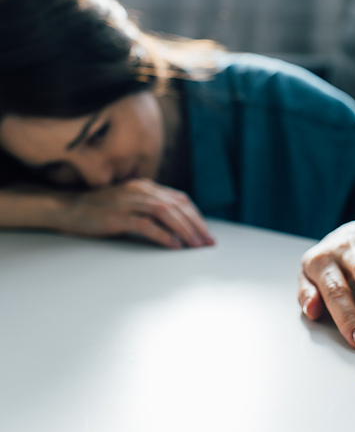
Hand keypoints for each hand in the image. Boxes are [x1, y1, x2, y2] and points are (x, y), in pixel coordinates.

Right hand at [59, 178, 214, 248]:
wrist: (69, 208)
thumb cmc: (101, 211)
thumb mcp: (131, 205)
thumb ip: (150, 211)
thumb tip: (177, 229)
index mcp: (146, 186)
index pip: (179, 199)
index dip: (195, 216)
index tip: (207, 233)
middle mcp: (140, 190)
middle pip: (176, 206)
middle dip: (195, 225)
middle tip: (208, 242)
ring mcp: (128, 201)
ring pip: (164, 213)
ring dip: (183, 229)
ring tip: (195, 245)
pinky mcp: (116, 215)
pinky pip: (144, 224)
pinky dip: (162, 234)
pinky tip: (173, 245)